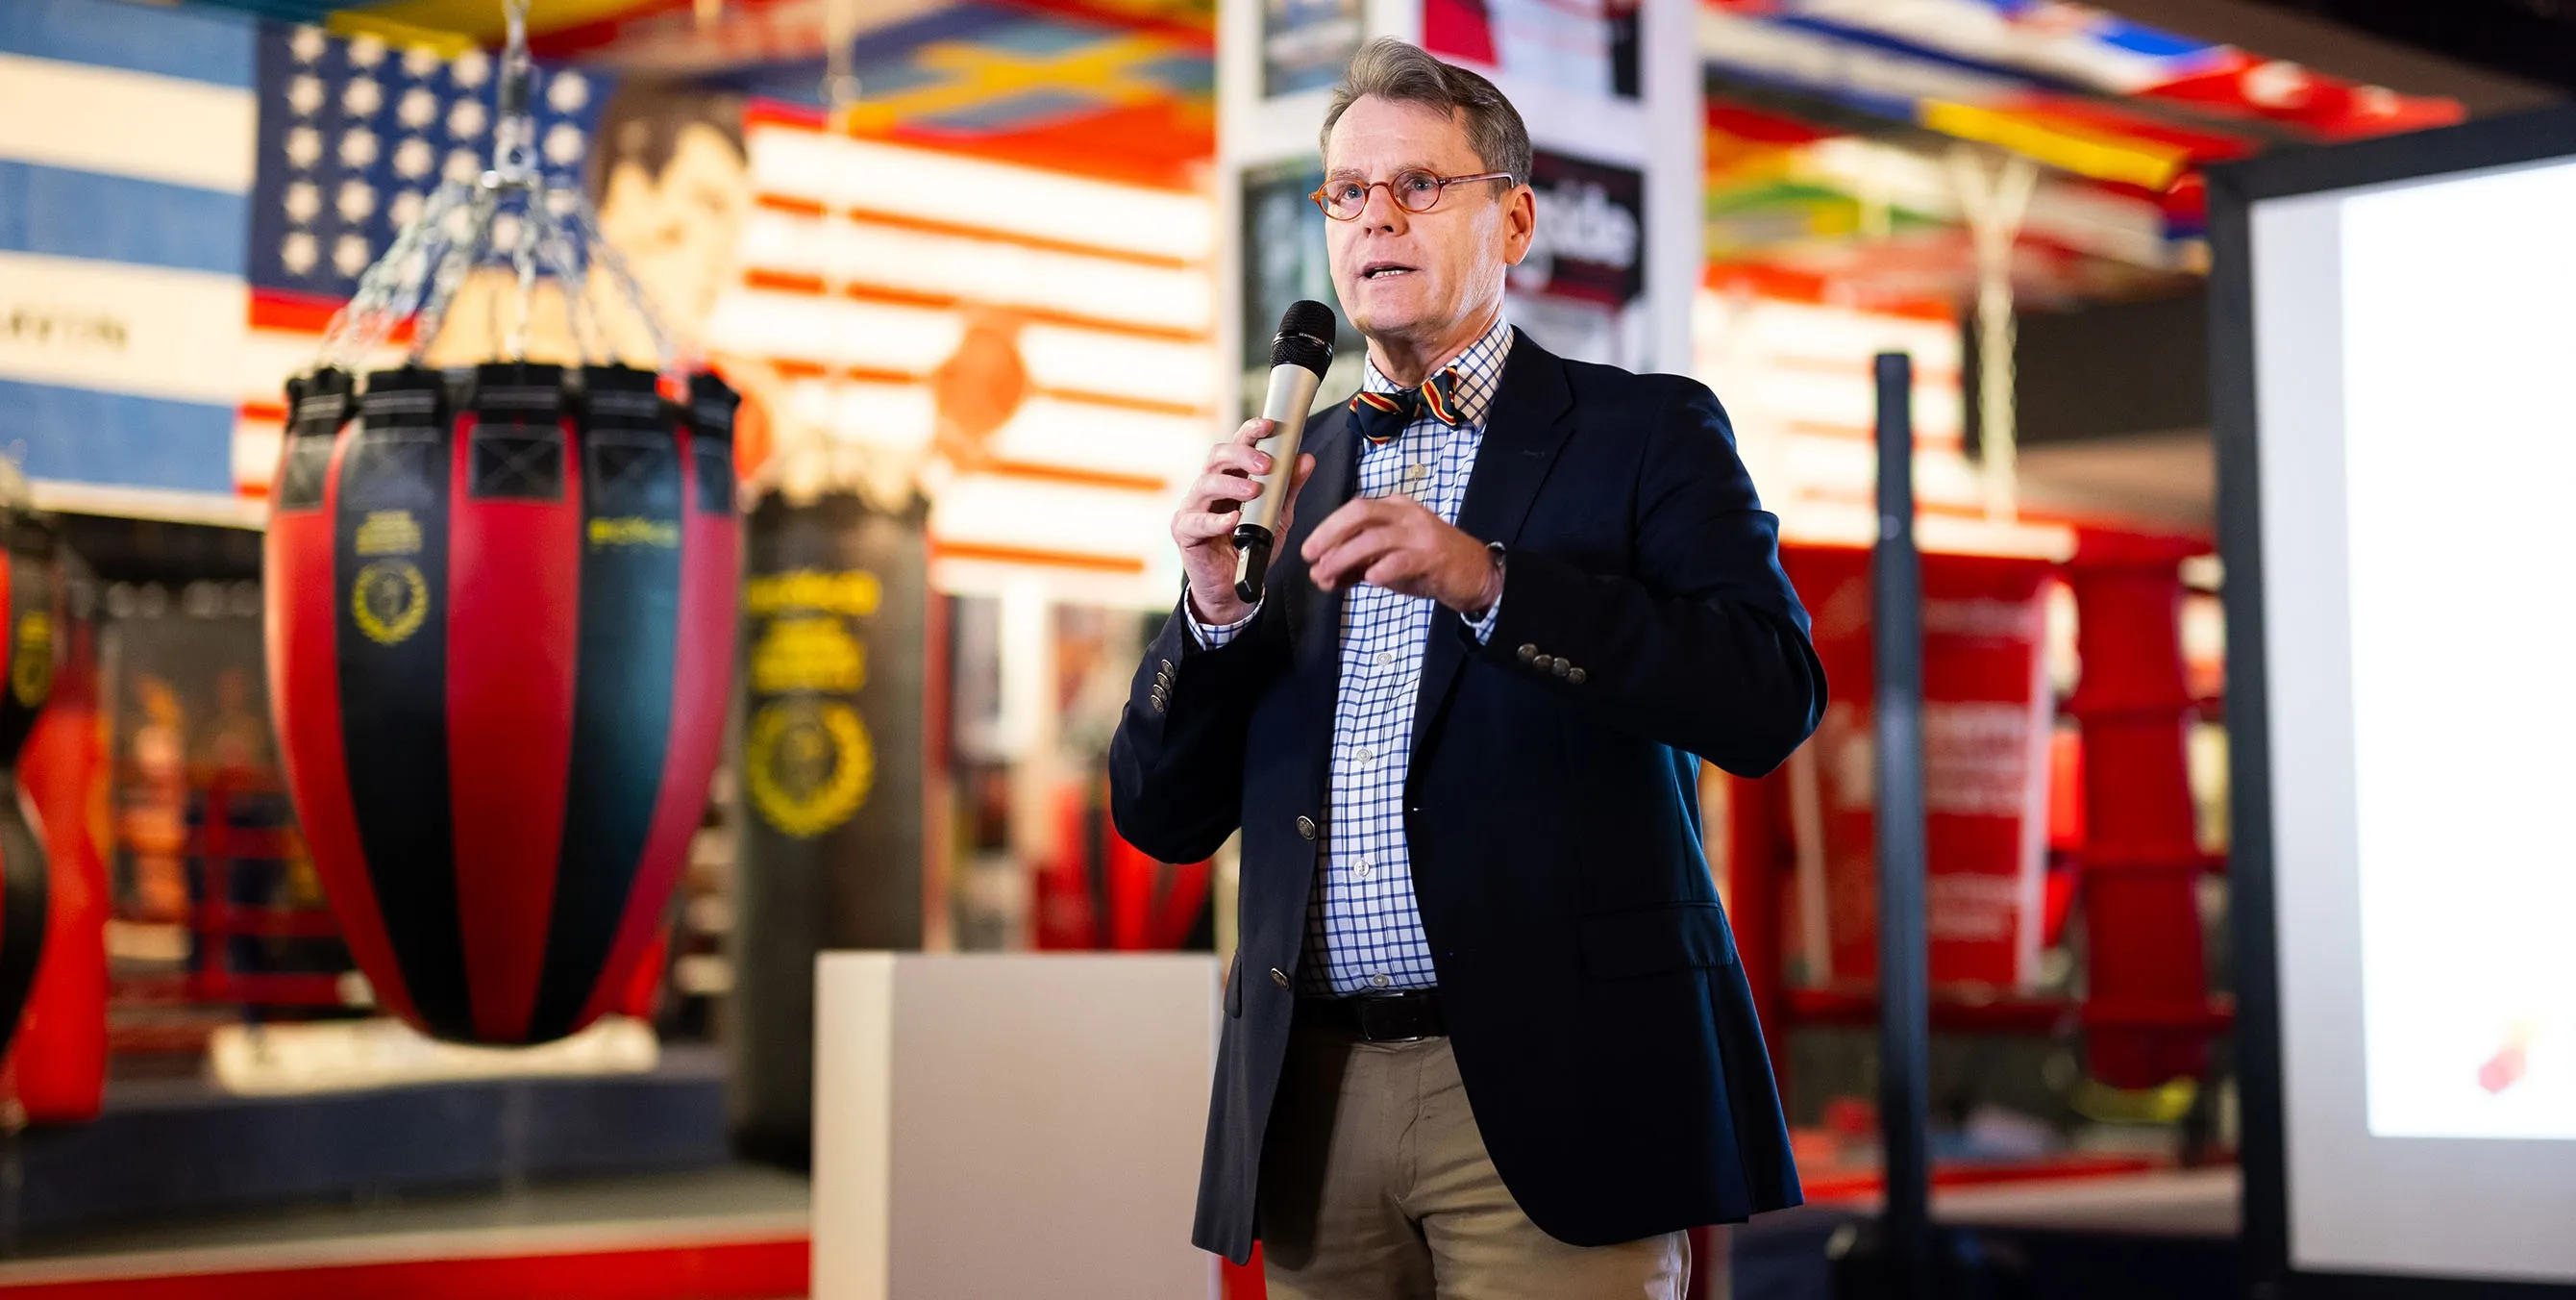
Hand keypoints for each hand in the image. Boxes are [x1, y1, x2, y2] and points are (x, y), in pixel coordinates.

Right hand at [1172, 417, 1315, 625]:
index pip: (1236, 446)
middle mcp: (1208, 487)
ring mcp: (1193, 508)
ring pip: (1205, 484)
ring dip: (1232, 484)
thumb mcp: (1278, 516)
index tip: (1269, 425)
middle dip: (1242, 455)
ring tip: (1254, 491)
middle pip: (1217, 457)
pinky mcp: (1185, 532)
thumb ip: (1290, 488)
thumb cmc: (1251, 546)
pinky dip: (1216, 520)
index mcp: (1230, 478)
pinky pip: (1196, 522)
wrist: (1235, 587)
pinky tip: (1232, 521)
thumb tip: (1306, 459)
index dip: (1249, 431)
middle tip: (1266, 464)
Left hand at [1301, 494, 1498, 613]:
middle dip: (1329, 533)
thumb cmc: (1431, 565)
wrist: (1476, 574)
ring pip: (1375, 538)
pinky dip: (1381, 569)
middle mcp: (1406, 515)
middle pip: (1360, 513)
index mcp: (1395, 508)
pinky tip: (1367, 580)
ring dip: (1345, 557)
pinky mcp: (1433, 557)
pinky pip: (1401, 560)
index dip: (1327, 529)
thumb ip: (1358, 564)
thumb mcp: (1390, 560)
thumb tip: (1322, 575)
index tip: (1309, 551)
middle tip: (1309, 556)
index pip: (1354, 510)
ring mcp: (1420, 534)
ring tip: (1327, 575)